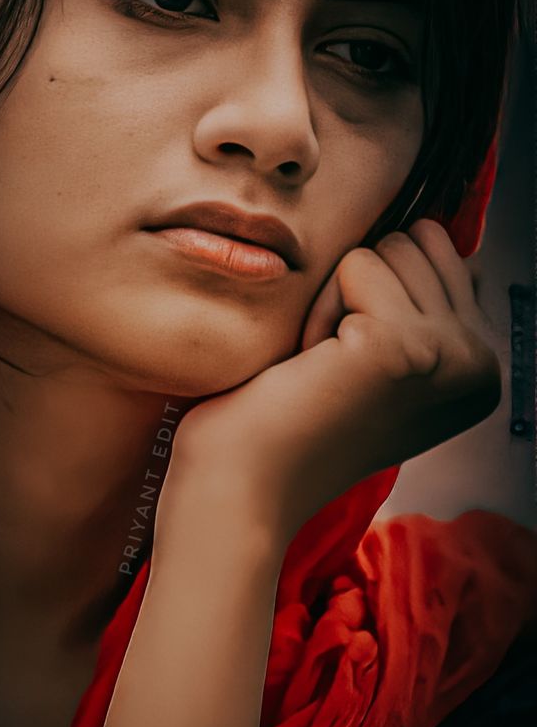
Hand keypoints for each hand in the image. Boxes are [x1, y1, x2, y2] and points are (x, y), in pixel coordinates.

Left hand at [169, 220, 500, 538]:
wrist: (244, 484)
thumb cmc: (293, 416)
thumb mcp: (379, 358)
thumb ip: (423, 306)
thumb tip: (444, 242)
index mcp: (482, 370)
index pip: (437, 251)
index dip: (374, 290)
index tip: (352, 361)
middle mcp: (482, 368)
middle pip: (416, 242)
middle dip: (358, 287)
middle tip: (333, 363)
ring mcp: (450, 358)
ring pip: (386, 248)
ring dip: (335, 299)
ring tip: (323, 368)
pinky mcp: (405, 348)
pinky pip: (353, 267)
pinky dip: (317, 310)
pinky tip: (312, 368)